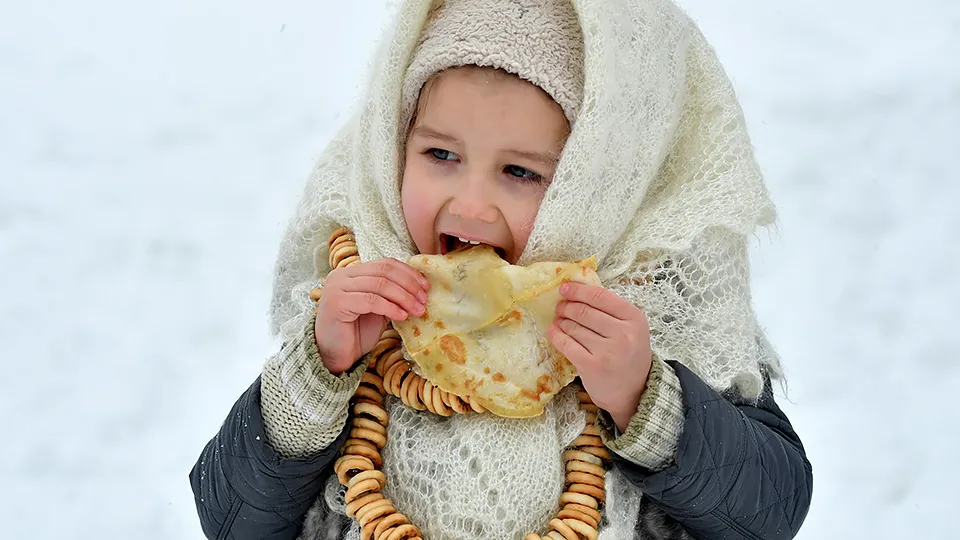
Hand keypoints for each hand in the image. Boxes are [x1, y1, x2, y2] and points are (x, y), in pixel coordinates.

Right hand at [315, 259, 429, 373]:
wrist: (335, 355)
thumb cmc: (357, 333)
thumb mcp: (379, 309)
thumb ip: (392, 295)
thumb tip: (420, 288)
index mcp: (352, 272)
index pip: (385, 264)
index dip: (408, 273)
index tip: (425, 286)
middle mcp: (342, 275)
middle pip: (384, 271)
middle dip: (409, 285)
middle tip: (424, 299)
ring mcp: (337, 288)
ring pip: (379, 285)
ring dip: (403, 297)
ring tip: (417, 310)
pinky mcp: (337, 303)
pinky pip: (371, 301)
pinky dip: (390, 307)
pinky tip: (402, 316)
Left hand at [548, 282, 652, 431]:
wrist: (634, 392)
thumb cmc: (629, 356)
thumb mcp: (631, 329)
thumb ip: (612, 311)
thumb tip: (579, 292)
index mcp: (634, 318)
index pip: (600, 296)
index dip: (579, 290)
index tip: (565, 288)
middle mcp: (623, 333)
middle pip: (584, 311)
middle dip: (567, 306)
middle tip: (559, 307)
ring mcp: (607, 351)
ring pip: (574, 327)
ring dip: (562, 321)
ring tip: (558, 320)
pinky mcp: (591, 365)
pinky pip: (567, 344)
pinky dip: (557, 335)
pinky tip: (553, 331)